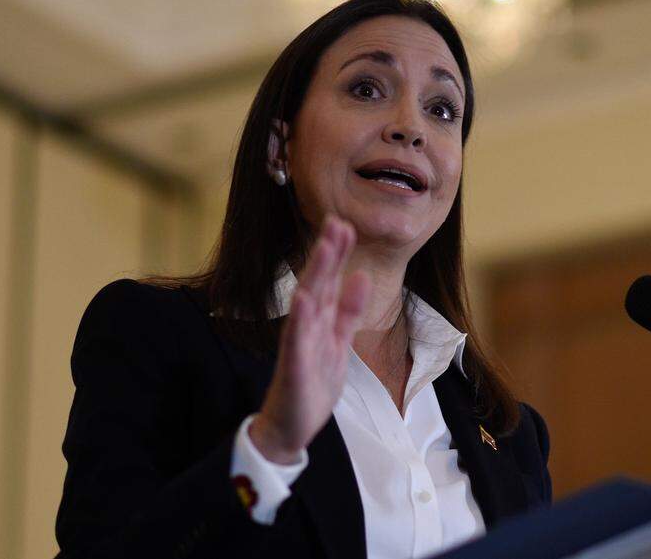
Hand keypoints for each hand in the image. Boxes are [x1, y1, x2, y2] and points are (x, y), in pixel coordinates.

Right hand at [249, 215, 369, 463]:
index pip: (330, 281)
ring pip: (308, 304)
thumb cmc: (312, 384)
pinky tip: (303, 299)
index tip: (345, 224)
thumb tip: (361, 277)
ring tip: (324, 249)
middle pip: (319, 284)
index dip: (337, 254)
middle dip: (328, 254)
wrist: (289, 427)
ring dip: (315, 276)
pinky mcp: (294, 367)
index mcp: (321, 322)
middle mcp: (308, 327)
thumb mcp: (339, 343)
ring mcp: (299, 345)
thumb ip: (348, 312)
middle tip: (336, 222)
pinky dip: (300, 320)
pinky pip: (296, 341)